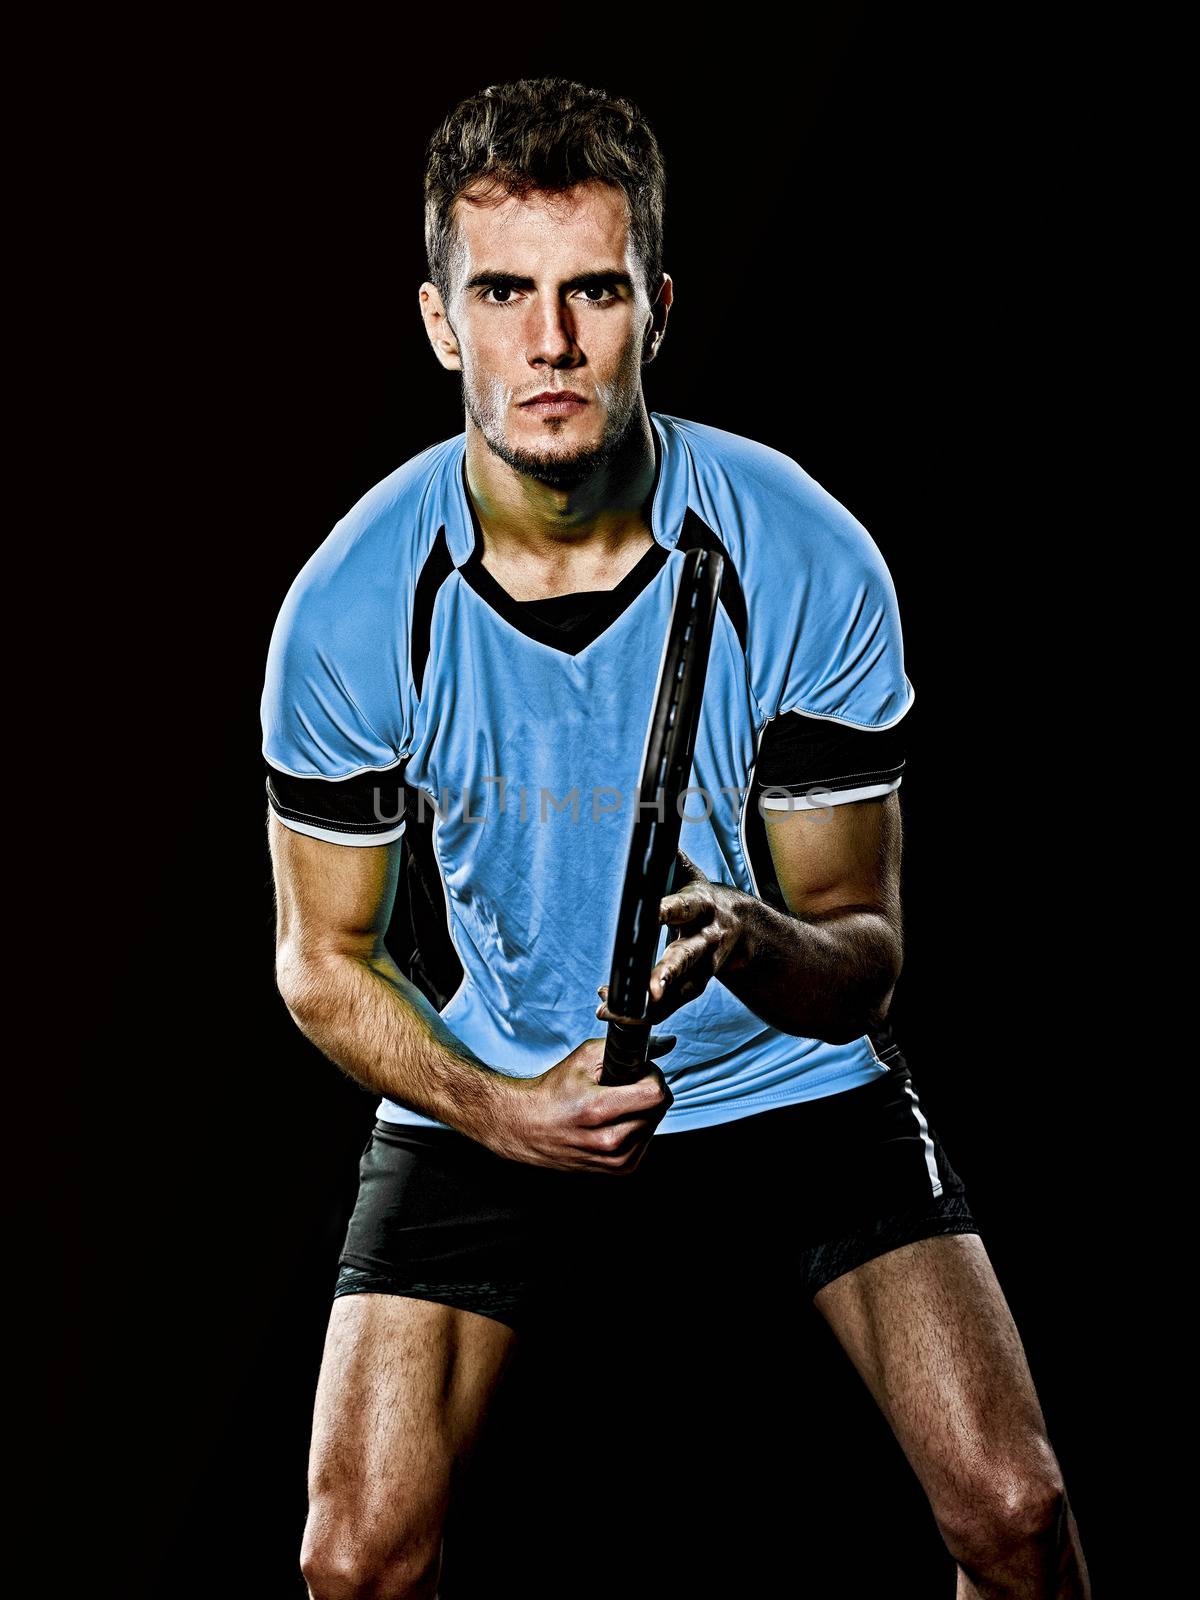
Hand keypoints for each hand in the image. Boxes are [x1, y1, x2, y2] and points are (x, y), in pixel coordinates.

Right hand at [487, 1034, 676, 1174]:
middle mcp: (608, 1141)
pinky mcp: (619, 1170)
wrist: (525, 1127)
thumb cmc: (552, 1093)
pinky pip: (647, 1141)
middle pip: (659, 1109)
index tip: (640, 1071)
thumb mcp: (584, 1059)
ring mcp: (614, 1159)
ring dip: (644, 1110)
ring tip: (617, 1104)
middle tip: (625, 1086)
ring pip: (655, 1124)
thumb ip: (627, 1048)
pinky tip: (617, 1120)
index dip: (653, 1075)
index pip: (656, 1094)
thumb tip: (666, 1043)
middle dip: (649, 1091)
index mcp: (598, 1110)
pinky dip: (638, 1127)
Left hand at [595, 847, 753, 1027]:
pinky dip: (647, 1012)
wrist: (746, 932)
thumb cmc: (704, 900)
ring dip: (654, 1004)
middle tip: (651, 988)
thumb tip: (655, 821)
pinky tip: (620, 1016)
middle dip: (668, 972)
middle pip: (688, 957)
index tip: (652, 912)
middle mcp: (707, 939)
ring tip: (625, 1013)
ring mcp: (704, 968)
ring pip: (682, 988)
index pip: (684, 906)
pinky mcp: (697, 986)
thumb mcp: (693, 875)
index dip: (667, 909)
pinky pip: (673, 1005)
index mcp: (702, 906)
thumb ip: (673, 858)